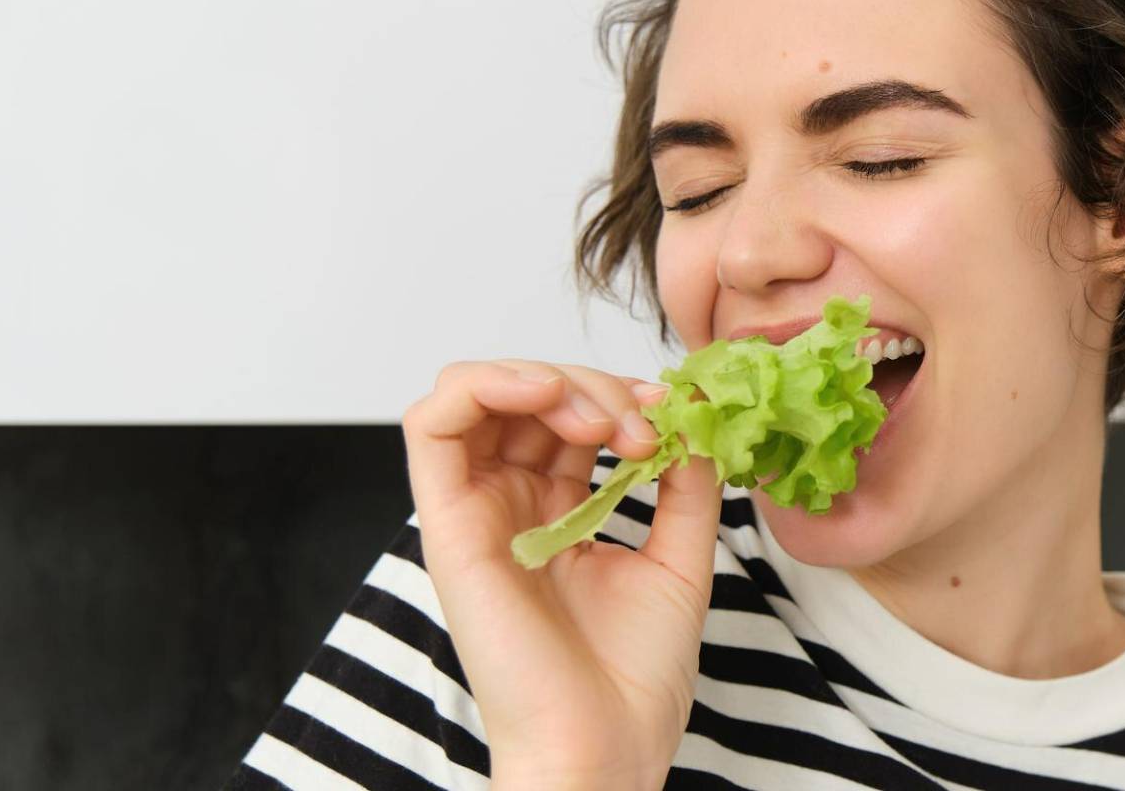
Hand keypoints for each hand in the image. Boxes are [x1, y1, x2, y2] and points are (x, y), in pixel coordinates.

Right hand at [401, 359, 723, 790]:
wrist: (606, 746)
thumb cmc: (634, 678)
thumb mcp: (682, 560)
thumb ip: (687, 485)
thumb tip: (693, 416)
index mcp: (555, 512)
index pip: (568, 415)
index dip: (621, 395)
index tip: (675, 418)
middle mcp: (508, 505)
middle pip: (528, 395)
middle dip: (595, 386)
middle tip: (647, 430)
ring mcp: (474, 513)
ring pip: (476, 392)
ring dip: (546, 378)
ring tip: (602, 420)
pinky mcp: (447, 526)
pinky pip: (431, 423)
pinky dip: (485, 383)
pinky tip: (546, 393)